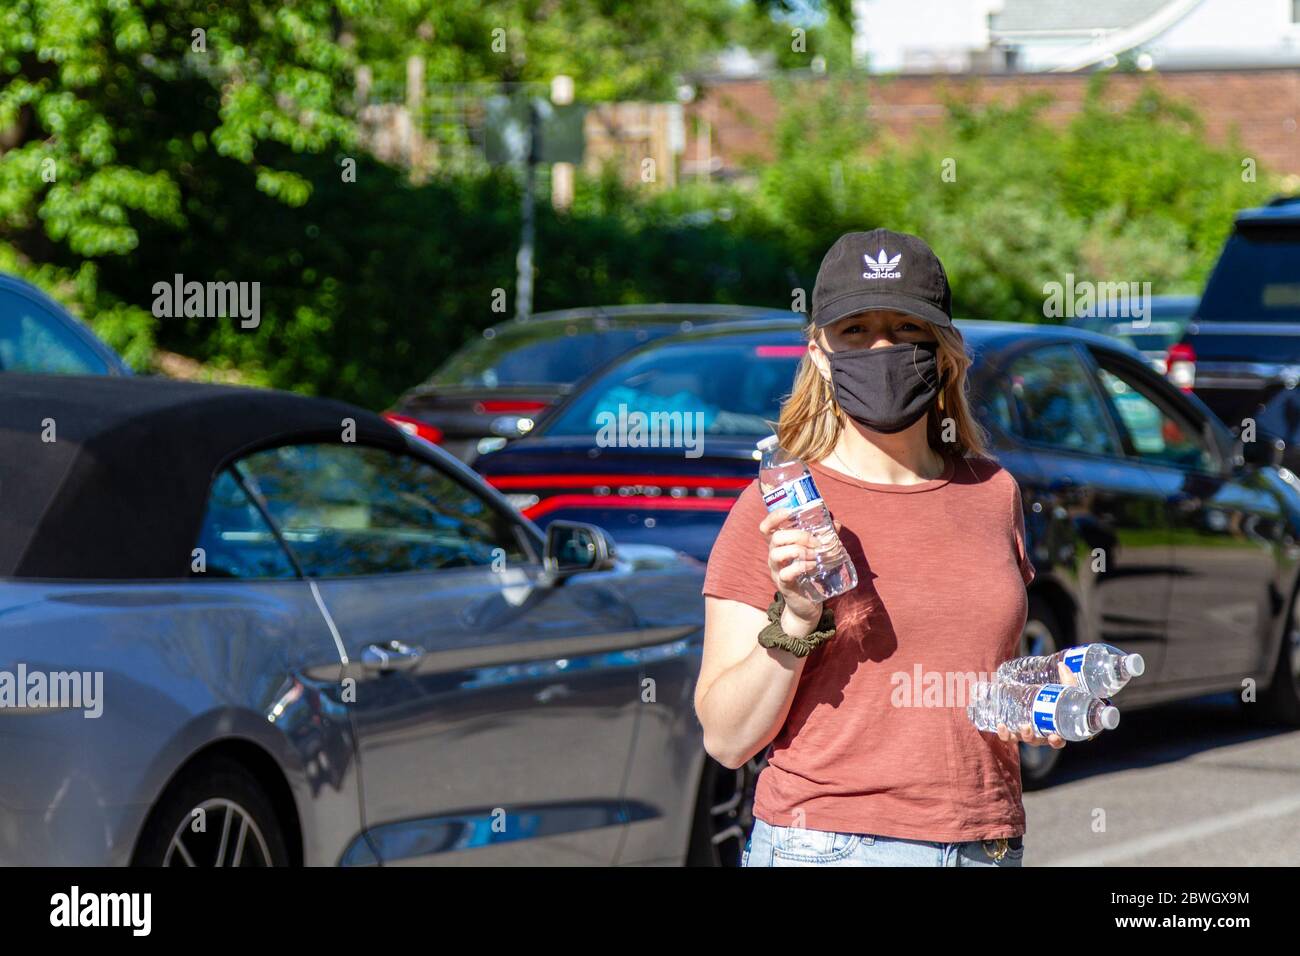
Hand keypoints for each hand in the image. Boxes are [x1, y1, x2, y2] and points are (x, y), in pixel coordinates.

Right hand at [758, 507, 830, 634]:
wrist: (807, 605)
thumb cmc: (810, 575)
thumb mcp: (815, 554)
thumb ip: (823, 538)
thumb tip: (836, 524)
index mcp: (780, 546)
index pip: (766, 528)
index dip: (774, 517)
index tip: (790, 512)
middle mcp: (774, 556)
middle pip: (775, 538)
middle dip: (798, 535)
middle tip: (816, 542)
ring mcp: (777, 571)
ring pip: (777, 553)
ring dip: (800, 550)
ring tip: (817, 555)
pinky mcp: (784, 585)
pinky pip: (787, 572)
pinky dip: (801, 566)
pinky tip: (814, 566)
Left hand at [995, 662, 1077, 747]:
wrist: (1049, 695)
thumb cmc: (1062, 697)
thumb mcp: (1068, 690)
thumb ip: (1068, 680)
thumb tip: (1062, 666)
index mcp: (1056, 729)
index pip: (1058, 741)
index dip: (1056, 742)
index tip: (1054, 737)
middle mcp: (1042, 734)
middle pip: (1036, 741)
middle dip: (1030, 736)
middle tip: (1026, 727)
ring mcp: (1029, 732)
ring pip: (1020, 739)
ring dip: (1012, 736)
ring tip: (1005, 727)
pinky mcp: (1017, 727)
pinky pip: (1010, 735)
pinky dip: (1004, 733)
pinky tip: (1000, 725)